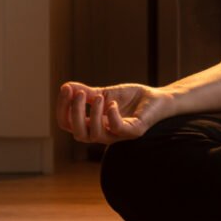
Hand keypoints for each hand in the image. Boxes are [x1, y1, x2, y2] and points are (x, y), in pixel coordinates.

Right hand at [57, 81, 174, 144]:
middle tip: (78, 94)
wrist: (157, 97)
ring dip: (93, 114)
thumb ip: (87, 93)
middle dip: (74, 113)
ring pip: (96, 134)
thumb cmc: (131, 98)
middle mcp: (103, 133)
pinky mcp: (134, 131)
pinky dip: (112, 116)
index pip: (68, 124)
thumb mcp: (105, 93)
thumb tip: (66, 86)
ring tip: (98, 97)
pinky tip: (112, 103)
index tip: (65, 88)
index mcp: (93, 125)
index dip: (63, 108)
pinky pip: (118, 129)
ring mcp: (119, 135)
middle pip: (79, 134)